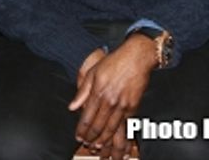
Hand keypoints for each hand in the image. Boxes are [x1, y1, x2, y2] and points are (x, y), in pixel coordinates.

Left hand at [70, 37, 154, 157]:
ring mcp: (123, 105)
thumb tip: (72, 107)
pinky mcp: (133, 107)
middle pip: (99, 126)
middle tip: (87, 146)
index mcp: (98, 92)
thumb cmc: (114, 62)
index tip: (78, 137)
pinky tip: (117, 145)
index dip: (82, 129)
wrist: (136, 57)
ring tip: (99, 150)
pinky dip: (121, 138)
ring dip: (105, 142)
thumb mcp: (93, 72)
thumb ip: (82, 92)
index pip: (87, 117)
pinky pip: (125, 127)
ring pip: (112, 129)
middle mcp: (110, 101)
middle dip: (92, 138)